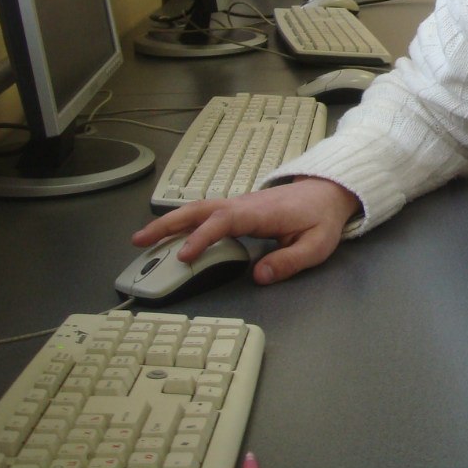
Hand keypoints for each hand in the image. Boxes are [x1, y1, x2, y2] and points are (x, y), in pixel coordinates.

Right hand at [131, 177, 361, 285]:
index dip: (203, 237)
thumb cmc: (322, 217)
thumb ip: (289, 261)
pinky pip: (205, 214)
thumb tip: (259, 276)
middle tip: (138, 241)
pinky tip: (168, 235)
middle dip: (167, 224)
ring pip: (198, 209)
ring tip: (142, 239)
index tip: (184, 255)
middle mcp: (245, 204)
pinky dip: (182, 222)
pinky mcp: (238, 209)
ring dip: (169, 222)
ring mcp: (239, 204)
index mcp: (262, 212)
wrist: (330, 191)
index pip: (225, 221)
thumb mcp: (317, 245)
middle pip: (200, 209)